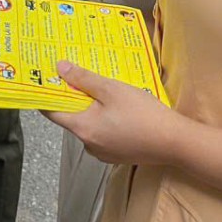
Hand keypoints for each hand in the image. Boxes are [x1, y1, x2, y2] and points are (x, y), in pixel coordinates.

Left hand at [44, 61, 185, 165]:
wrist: (175, 142)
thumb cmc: (143, 114)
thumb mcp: (112, 90)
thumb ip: (84, 79)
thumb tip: (59, 68)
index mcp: (83, 128)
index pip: (52, 112)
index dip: (47, 94)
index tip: (46, 78)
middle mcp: (88, 144)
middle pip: (71, 117)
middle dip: (74, 96)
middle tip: (79, 74)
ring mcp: (102, 152)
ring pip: (88, 124)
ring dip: (91, 107)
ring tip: (101, 87)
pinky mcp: (116, 154)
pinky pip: (102, 132)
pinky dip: (104, 118)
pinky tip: (117, 106)